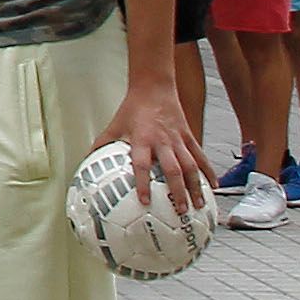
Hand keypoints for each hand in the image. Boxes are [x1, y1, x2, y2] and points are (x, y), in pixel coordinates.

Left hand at [108, 76, 209, 208]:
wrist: (154, 88)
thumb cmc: (132, 109)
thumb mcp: (114, 125)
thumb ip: (101, 144)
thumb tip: (86, 162)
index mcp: (142, 140)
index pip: (142, 165)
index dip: (143, 183)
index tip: (144, 201)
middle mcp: (162, 141)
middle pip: (172, 169)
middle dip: (177, 191)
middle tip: (180, 211)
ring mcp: (178, 139)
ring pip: (190, 166)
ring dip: (195, 186)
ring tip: (199, 205)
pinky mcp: (189, 136)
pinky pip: (201, 156)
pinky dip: (208, 171)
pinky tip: (214, 187)